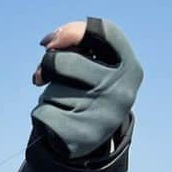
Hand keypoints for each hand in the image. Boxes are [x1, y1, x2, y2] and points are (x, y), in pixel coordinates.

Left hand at [31, 18, 142, 159]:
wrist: (86, 140)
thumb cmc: (84, 93)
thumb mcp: (92, 68)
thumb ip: (76, 48)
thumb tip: (48, 44)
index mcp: (130, 68)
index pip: (105, 32)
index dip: (72, 31)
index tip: (50, 43)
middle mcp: (122, 90)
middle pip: (64, 61)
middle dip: (49, 67)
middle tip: (47, 77)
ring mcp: (103, 115)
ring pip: (52, 91)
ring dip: (47, 96)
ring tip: (64, 106)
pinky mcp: (81, 136)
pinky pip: (43, 113)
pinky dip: (41, 116)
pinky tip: (56, 123)